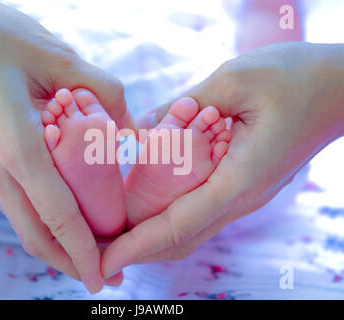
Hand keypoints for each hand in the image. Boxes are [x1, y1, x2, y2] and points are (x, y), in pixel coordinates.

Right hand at [0, 0, 132, 292]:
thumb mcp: (56, 57)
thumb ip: (102, 92)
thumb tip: (132, 127)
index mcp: (16, 146)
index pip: (57, 216)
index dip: (83, 252)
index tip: (103, 278)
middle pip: (36, 234)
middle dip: (72, 262)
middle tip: (106, 275)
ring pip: (24, 222)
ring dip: (58, 244)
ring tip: (91, 253)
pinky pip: (17, 203)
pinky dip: (44, 221)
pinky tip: (66, 216)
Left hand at [102, 42, 343, 276]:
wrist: (340, 88)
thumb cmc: (296, 78)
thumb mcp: (234, 80)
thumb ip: (185, 105)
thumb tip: (145, 129)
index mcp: (239, 179)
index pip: (178, 225)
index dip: (136, 245)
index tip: (103, 259)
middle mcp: (241, 197)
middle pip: (181, 238)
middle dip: (137, 249)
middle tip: (97, 250)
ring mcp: (244, 195)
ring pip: (190, 230)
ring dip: (150, 238)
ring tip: (114, 235)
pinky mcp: (243, 185)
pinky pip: (200, 211)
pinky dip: (168, 218)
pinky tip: (146, 208)